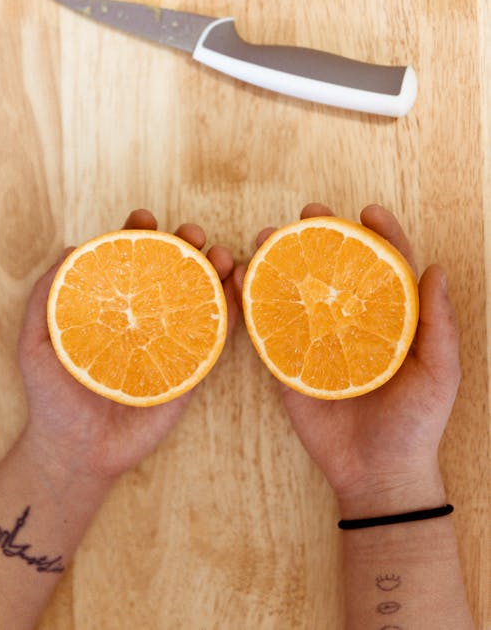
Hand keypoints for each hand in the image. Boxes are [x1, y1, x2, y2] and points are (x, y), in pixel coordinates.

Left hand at [18, 209, 238, 481]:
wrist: (78, 452)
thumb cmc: (53, 397)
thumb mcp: (35, 342)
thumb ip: (46, 297)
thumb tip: (70, 250)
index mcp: (114, 306)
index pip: (130, 260)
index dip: (139, 234)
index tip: (144, 218)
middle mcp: (146, 317)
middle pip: (171, 269)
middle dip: (185, 243)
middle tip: (191, 233)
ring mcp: (171, 341)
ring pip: (201, 295)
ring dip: (217, 268)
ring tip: (222, 255)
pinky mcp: (192, 369)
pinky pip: (217, 335)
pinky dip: (233, 310)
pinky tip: (239, 290)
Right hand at [234, 203, 460, 515]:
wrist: (377, 473)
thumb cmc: (417, 423)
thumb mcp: (439, 372)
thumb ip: (440, 323)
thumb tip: (437, 268)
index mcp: (390, 320)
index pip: (385, 267)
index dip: (379, 234)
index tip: (368, 211)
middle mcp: (351, 323)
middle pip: (335, 269)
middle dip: (321, 236)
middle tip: (309, 214)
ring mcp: (317, 341)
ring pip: (298, 291)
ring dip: (281, 260)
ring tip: (267, 236)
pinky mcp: (290, 364)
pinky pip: (270, 329)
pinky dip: (255, 302)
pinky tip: (244, 278)